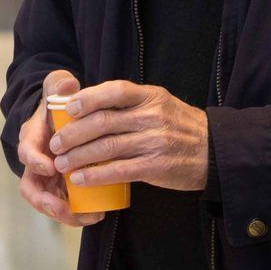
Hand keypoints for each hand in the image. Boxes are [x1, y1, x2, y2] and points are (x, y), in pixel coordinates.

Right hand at [16, 70, 101, 228]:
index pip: (27, 152)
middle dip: (46, 201)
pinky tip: (98, 213)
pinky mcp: (61, 186)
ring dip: (65, 213)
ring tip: (89, 216)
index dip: (35, 161)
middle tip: (63, 208)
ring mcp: (48, 177)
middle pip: (31, 188)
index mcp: (33, 138)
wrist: (62, 115)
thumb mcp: (58, 88)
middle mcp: (37, 161)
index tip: (51, 166)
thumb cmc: (60, 103)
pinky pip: (65, 204)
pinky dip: (78, 212)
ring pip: (48, 202)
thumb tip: (68, 82)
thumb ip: (61, 84)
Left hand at [48, 80, 208, 191]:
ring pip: (107, 147)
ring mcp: (154, 141)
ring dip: (78, 156)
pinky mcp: (156, 166)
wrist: (215, 151)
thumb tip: (89, 105)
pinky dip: (95, 175)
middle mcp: (152, 116)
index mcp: (151, 96)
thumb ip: (131, 104)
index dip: (88, 98)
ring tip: (61, 163)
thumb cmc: (180, 127)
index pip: (115, 91)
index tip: (68, 109)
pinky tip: (80, 178)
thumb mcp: (160, 104)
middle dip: (73, 133)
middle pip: (103, 121)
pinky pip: (119, 170)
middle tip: (55, 143)